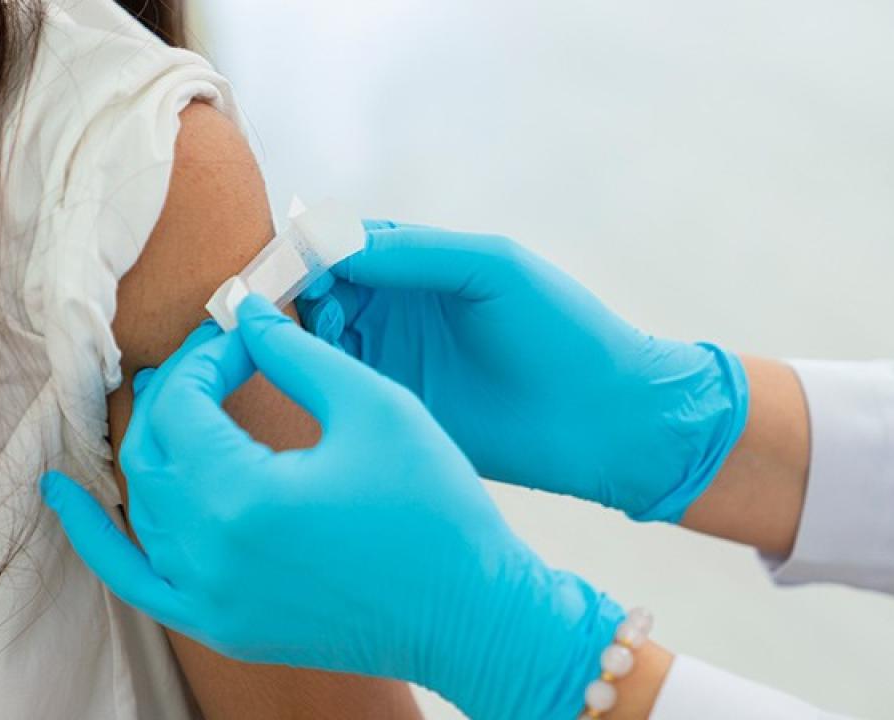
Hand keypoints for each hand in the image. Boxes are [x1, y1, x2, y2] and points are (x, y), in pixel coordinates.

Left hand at [40, 295, 622, 719]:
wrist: (472, 617)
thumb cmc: (436, 511)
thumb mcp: (375, 408)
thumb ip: (295, 354)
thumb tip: (244, 313)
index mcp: (241, 496)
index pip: (182, 403)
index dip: (205, 356)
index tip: (242, 334)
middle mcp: (206, 555)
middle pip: (150, 450)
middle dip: (178, 393)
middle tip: (220, 360)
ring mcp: (207, 599)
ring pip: (142, 504)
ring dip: (152, 446)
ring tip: (177, 401)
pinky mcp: (220, 626)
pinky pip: (133, 578)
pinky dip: (95, 535)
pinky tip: (62, 497)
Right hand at [298, 222, 749, 521]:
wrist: (604, 420)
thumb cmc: (562, 329)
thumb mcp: (490, 268)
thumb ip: (412, 253)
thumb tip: (331, 242)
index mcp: (418, 265)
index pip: (342, 245)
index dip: (310, 250)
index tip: (288, 264)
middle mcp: (397, 309)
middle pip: (320, 290)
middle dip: (297, 292)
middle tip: (293, 308)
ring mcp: (393, 361)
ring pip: (319, 338)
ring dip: (301, 333)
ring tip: (315, 340)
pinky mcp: (395, 409)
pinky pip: (340, 387)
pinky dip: (316, 377)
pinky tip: (315, 376)